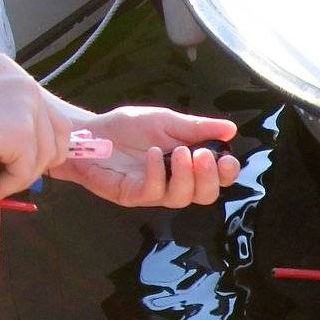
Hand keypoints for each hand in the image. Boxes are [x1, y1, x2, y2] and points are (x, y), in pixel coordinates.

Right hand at [0, 72, 69, 201]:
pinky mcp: (18, 135)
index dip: (43, 155)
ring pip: (40, 165)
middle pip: (56, 148)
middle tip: (0, 182)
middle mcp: (31, 93)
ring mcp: (27, 112)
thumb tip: (34, 161)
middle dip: (30, 171)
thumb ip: (11, 129)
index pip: (58, 128)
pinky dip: (1, 188)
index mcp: (23, 85)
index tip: (19, 170)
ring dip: (12, 182)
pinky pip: (22, 175)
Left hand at [47, 106, 238, 207]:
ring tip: (180, 152)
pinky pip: (153, 192)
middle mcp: (174, 182)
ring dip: (185, 176)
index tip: (227, 159)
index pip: (216, 178)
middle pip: (205, 195)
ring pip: (181, 198)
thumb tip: (231, 129)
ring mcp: (154, 192)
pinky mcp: (132, 195)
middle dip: (209, 178)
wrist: (88, 133)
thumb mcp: (166, 121)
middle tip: (204, 156)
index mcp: (187, 165)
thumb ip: (197, 128)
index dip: (226, 173)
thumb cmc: (126, 128)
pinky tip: (152, 154)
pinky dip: (157, 173)